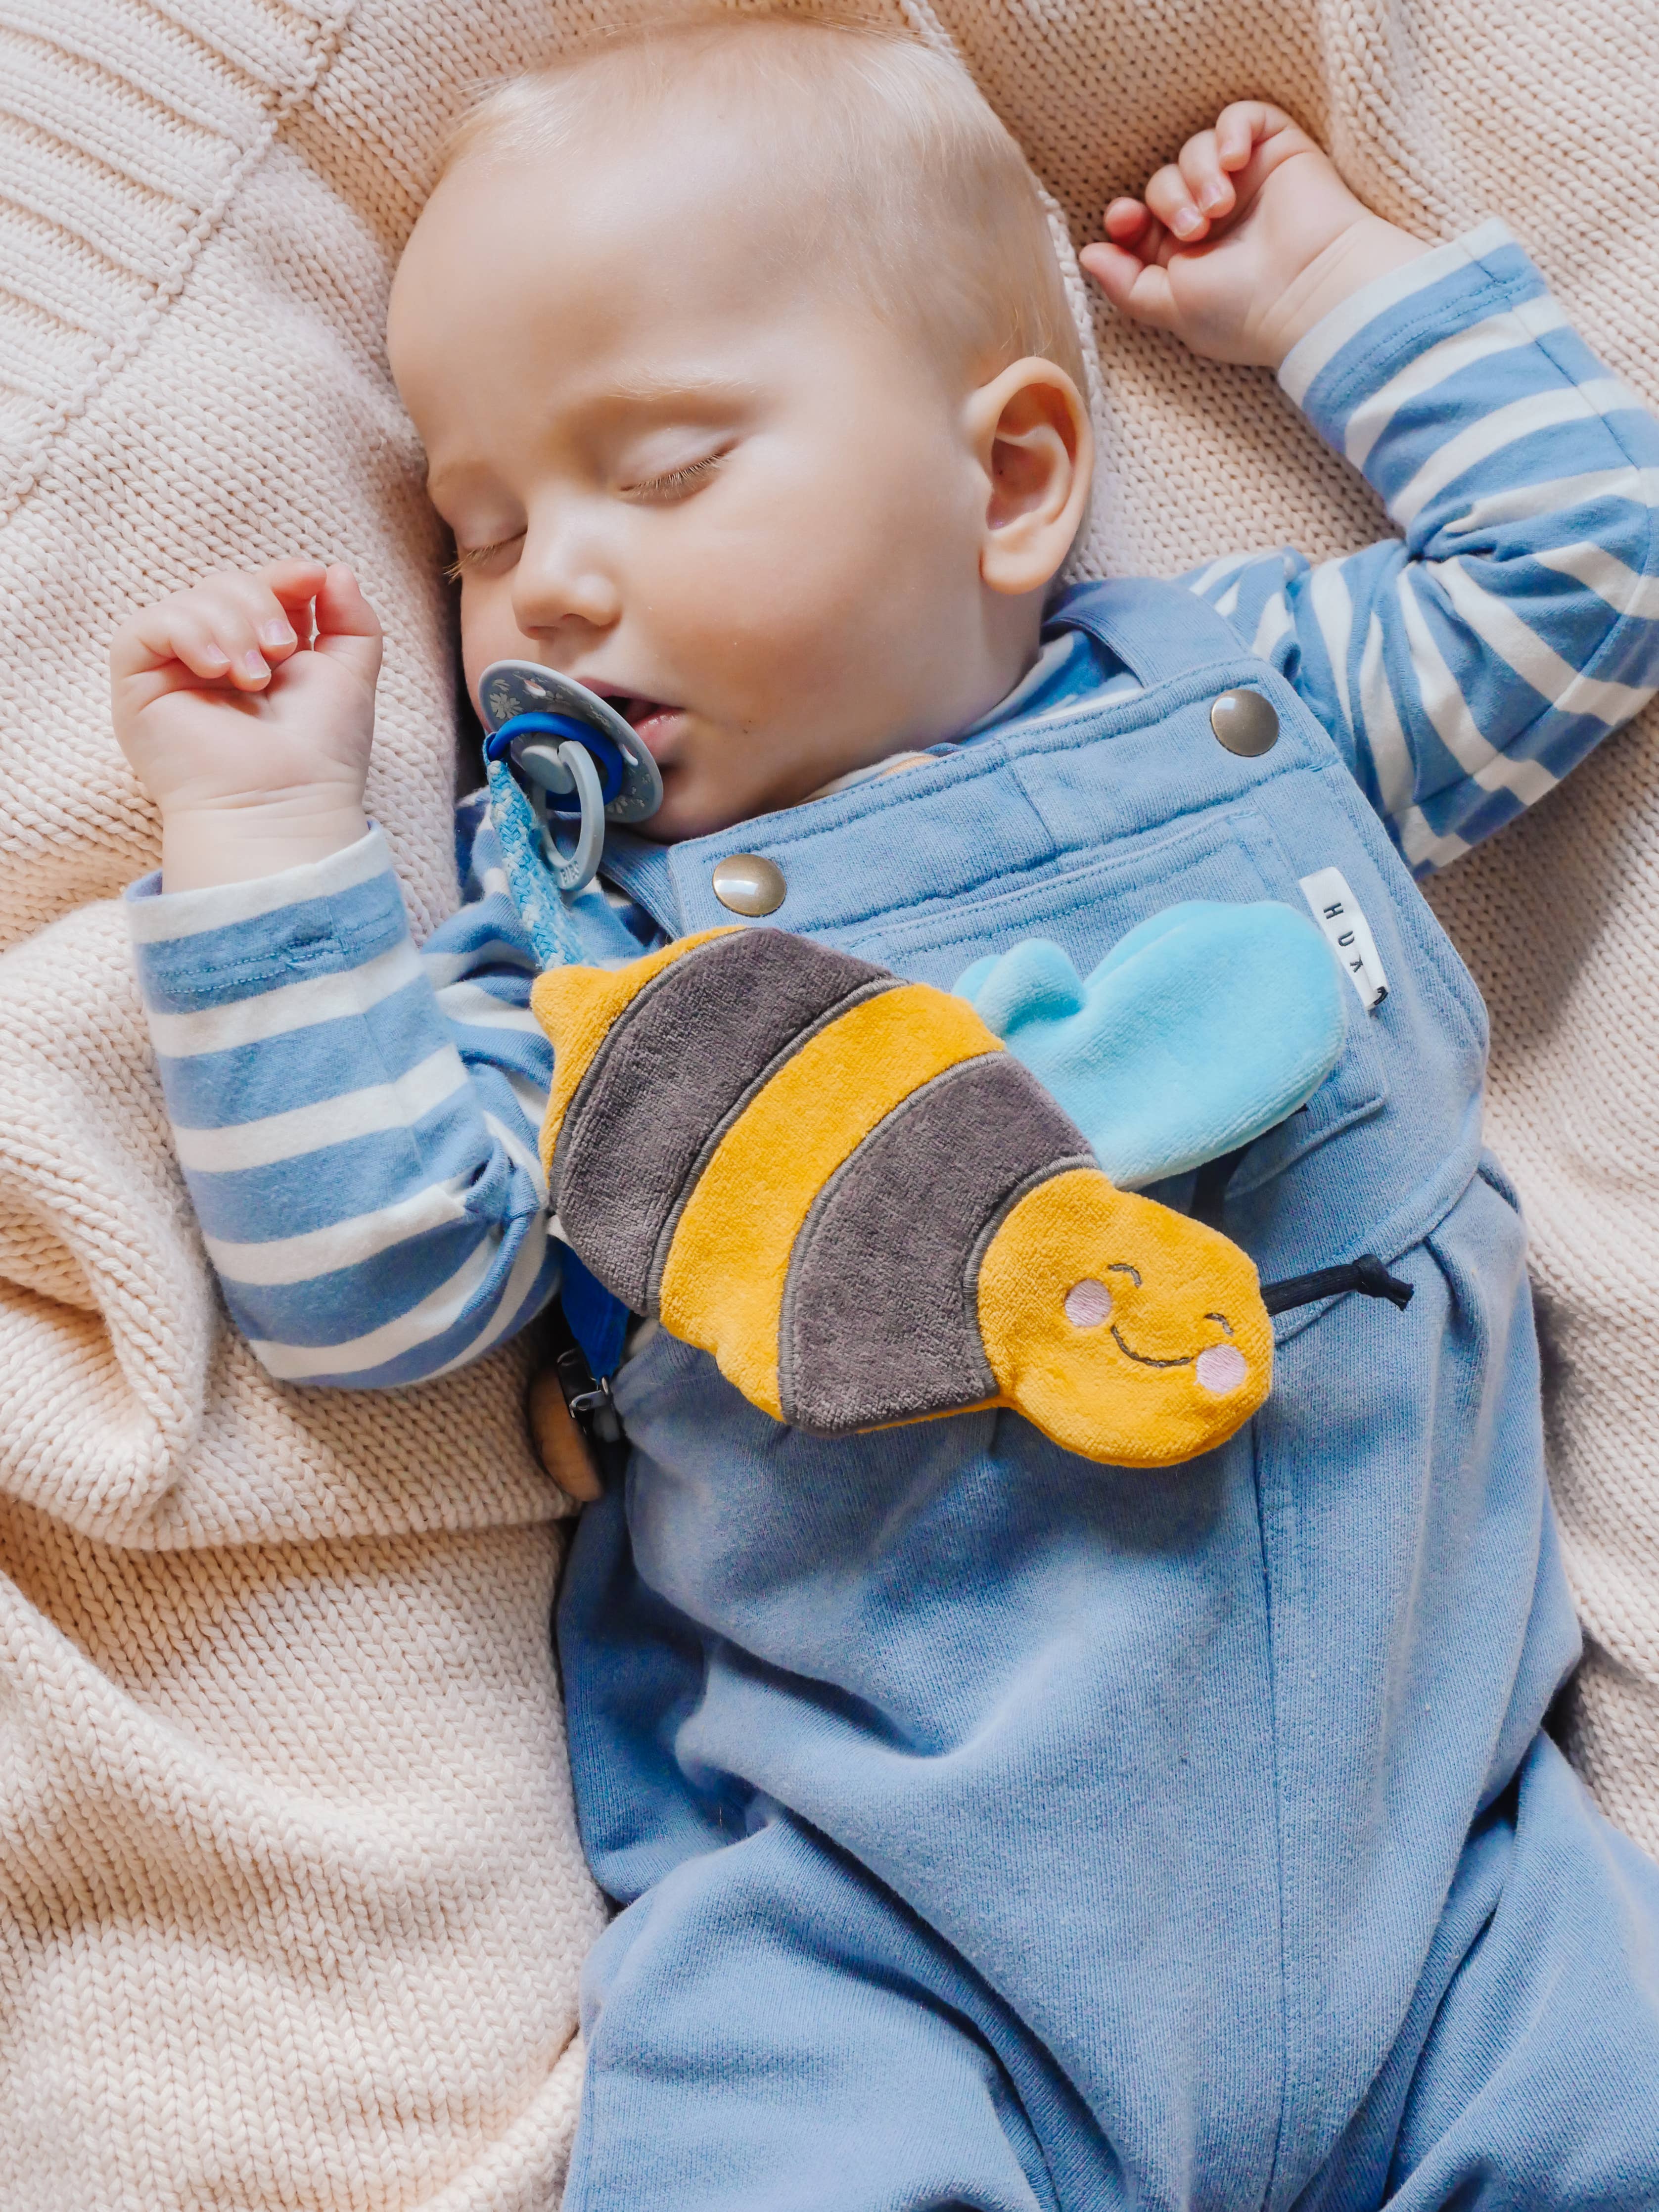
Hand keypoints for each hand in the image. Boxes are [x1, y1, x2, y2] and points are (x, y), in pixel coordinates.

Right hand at [111, 559, 382, 890]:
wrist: (284, 802)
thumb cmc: (320, 752)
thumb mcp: (351, 675)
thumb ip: (351, 620)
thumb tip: (333, 569)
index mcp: (262, 652)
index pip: (262, 587)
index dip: (284, 575)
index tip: (313, 578)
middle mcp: (216, 657)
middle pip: (224, 584)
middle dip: (259, 603)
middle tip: (281, 651)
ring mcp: (174, 670)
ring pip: (190, 599)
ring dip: (231, 626)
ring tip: (254, 678)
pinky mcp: (138, 684)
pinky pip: (147, 626)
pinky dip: (188, 633)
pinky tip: (216, 670)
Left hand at [1080, 103, 1430, 369]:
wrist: (1310, 290)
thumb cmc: (1243, 310)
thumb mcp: (1170, 307)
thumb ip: (1125, 285)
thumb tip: (1089, 254)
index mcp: (1187, 255)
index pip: (1140, 221)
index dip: (1124, 215)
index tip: (1126, 219)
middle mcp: (1215, 217)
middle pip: (1162, 182)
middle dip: (1166, 200)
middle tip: (1195, 228)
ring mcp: (1246, 181)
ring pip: (1195, 149)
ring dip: (1197, 174)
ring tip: (1221, 207)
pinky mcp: (1276, 149)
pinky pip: (1239, 117)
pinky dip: (1229, 131)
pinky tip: (1234, 160)